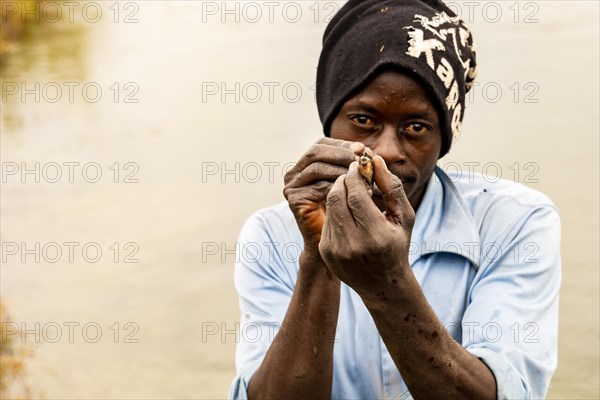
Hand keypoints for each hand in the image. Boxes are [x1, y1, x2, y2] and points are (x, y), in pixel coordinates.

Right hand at [283, 138, 371, 257]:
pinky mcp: (295, 200)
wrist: (334, 242)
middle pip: (316, 151)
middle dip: (341, 154)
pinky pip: (318, 186)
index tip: (364, 150)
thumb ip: (353, 165)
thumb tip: (364, 149)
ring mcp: (292, 186)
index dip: (343, 144)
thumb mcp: (350, 182)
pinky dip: (338, 187)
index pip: (322, 143)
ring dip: (341, 170)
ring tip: (361, 177)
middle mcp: (294, 172)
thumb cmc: (345, 210)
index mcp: (306, 164)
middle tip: (362, 161)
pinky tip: (355, 193)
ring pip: (317, 167)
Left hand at [318, 156, 414, 298]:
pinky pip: (327, 220)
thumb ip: (392, 187)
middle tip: (350, 174)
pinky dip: (335, 209)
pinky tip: (346, 210)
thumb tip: (375, 159)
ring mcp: (336, 250)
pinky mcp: (325, 252)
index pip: (355, 194)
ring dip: (337, 193)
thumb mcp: (404, 217)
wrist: (382, 285)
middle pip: (337, 197)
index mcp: (375, 235)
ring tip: (350, 190)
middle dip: (342, 180)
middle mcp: (353, 244)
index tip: (357, 165)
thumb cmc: (397, 245)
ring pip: (329, 207)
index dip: (354, 175)